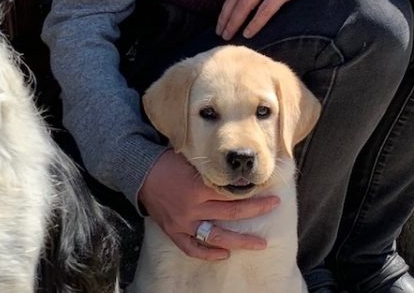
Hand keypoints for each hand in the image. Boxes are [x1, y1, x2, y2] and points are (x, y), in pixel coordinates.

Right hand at [138, 150, 277, 260]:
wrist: (141, 172)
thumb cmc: (168, 162)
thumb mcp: (192, 159)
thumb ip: (212, 168)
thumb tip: (237, 168)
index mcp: (198, 187)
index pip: (233, 194)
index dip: (253, 195)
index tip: (269, 193)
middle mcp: (192, 207)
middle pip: (231, 213)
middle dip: (256, 211)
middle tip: (273, 208)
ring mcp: (183, 222)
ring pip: (215, 236)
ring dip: (240, 241)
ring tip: (259, 243)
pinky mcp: (173, 231)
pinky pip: (192, 248)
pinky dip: (208, 254)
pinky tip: (224, 254)